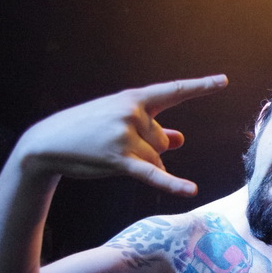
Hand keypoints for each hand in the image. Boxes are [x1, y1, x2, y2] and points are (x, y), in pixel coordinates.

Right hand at [16, 75, 227, 195]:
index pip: (173, 91)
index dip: (200, 86)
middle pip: (163, 142)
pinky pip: (152, 174)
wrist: (47, 142)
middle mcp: (132, 113)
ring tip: (108, 155)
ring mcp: (126, 135)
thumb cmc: (88, 130)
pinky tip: (190, 191)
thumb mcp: (119, 120)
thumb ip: (154, 129)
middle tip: (114, 144)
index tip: (224, 81)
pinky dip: (172, 183)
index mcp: (134, 98)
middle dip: (146, 149)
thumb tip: (180, 139)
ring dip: (140, 165)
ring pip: (155, 159)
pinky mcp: (119, 159)